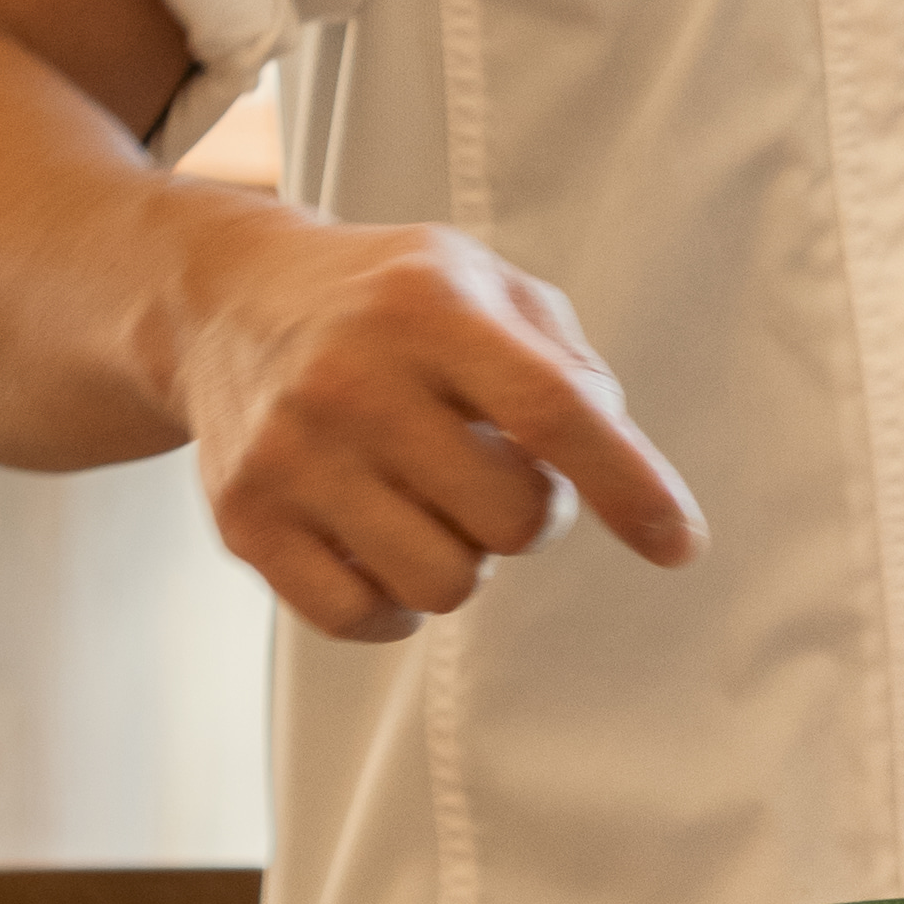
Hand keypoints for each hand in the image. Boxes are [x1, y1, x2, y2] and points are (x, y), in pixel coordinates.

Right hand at [167, 203, 705, 644]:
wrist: (224, 303)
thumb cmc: (388, 302)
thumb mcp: (481, 283)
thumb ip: (567, 363)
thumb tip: (621, 468)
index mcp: (429, 305)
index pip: (552, 411)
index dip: (627, 483)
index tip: (679, 543)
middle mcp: (351, 378)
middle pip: (509, 521)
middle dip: (528, 513)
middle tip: (493, 469)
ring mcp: (290, 455)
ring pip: (442, 585)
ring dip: (461, 559)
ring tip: (430, 499)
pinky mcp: (244, 520)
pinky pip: (358, 619)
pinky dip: (393, 605)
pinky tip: (383, 545)